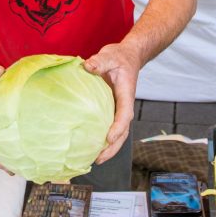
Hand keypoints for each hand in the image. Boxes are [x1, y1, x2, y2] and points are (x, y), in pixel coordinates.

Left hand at [84, 42, 140, 163]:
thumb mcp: (110, 56)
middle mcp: (123, 105)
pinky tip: (89, 147)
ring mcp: (118, 109)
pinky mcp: (112, 110)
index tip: (109, 138)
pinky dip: (102, 139)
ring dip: (108, 148)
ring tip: (94, 160)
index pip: (124, 114)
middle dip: (113, 147)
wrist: (128, 56)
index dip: (118, 127)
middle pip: (123, 132)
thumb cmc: (120, 57)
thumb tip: (87, 66)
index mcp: (125, 94)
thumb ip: (100, 61)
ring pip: (118, 134)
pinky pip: (109, 127)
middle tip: (98, 159)